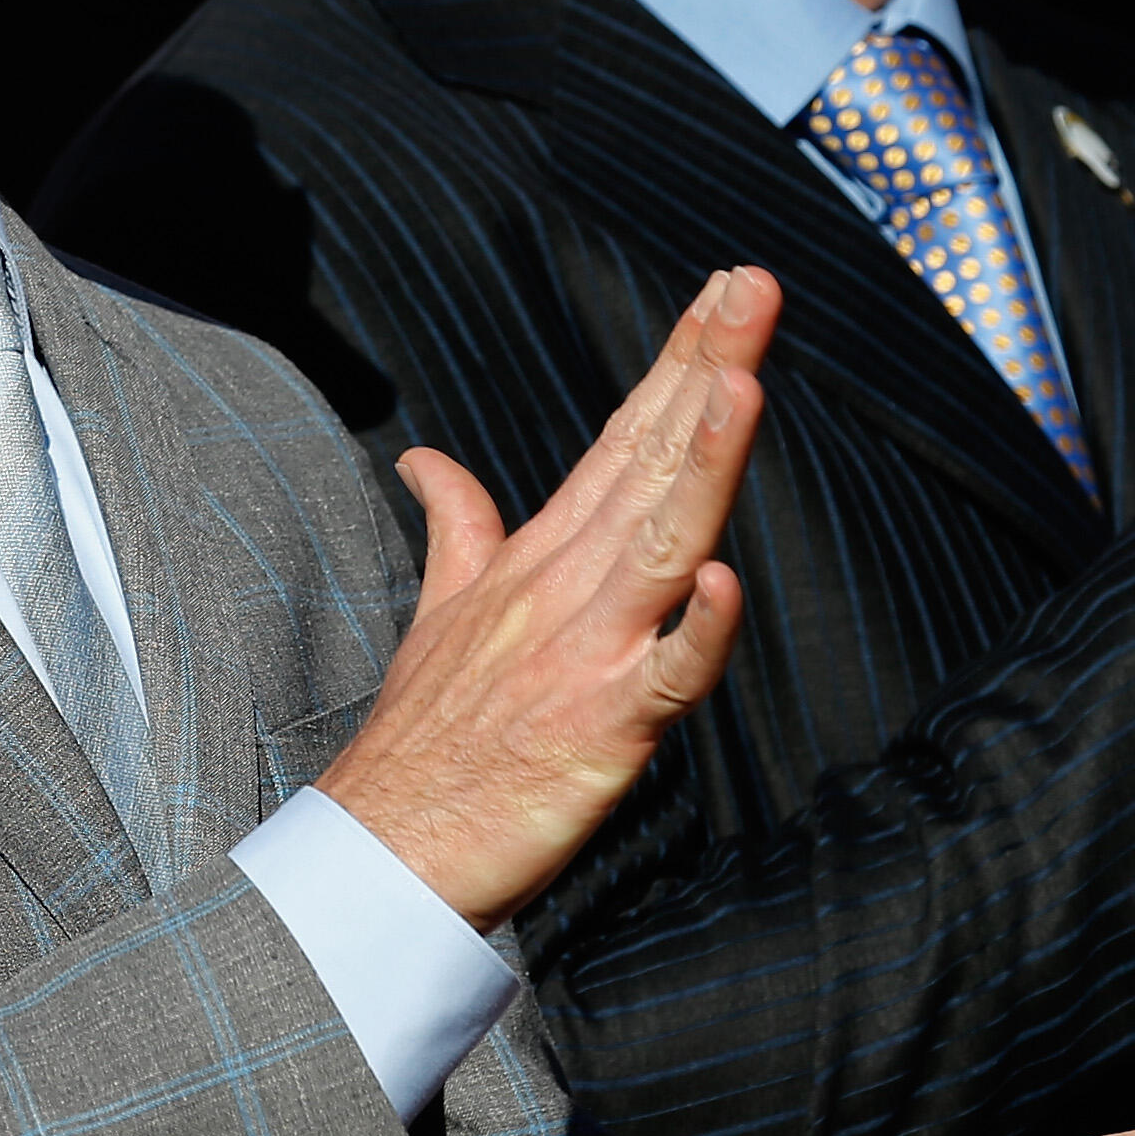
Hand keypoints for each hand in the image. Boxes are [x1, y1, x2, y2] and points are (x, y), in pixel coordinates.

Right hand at [319, 267, 776, 929]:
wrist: (381, 850)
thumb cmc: (423, 738)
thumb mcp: (440, 613)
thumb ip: (455, 528)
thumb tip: (425, 461)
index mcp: (539, 557)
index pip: (621, 440)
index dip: (677, 363)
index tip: (724, 291)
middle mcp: (564, 587)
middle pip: (648, 463)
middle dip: (706, 369)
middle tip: (753, 285)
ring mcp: (584, 652)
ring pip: (660, 542)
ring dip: (703, 461)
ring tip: (741, 380)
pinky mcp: (602, 728)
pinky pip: (664, 676)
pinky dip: (697, 633)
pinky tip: (724, 581)